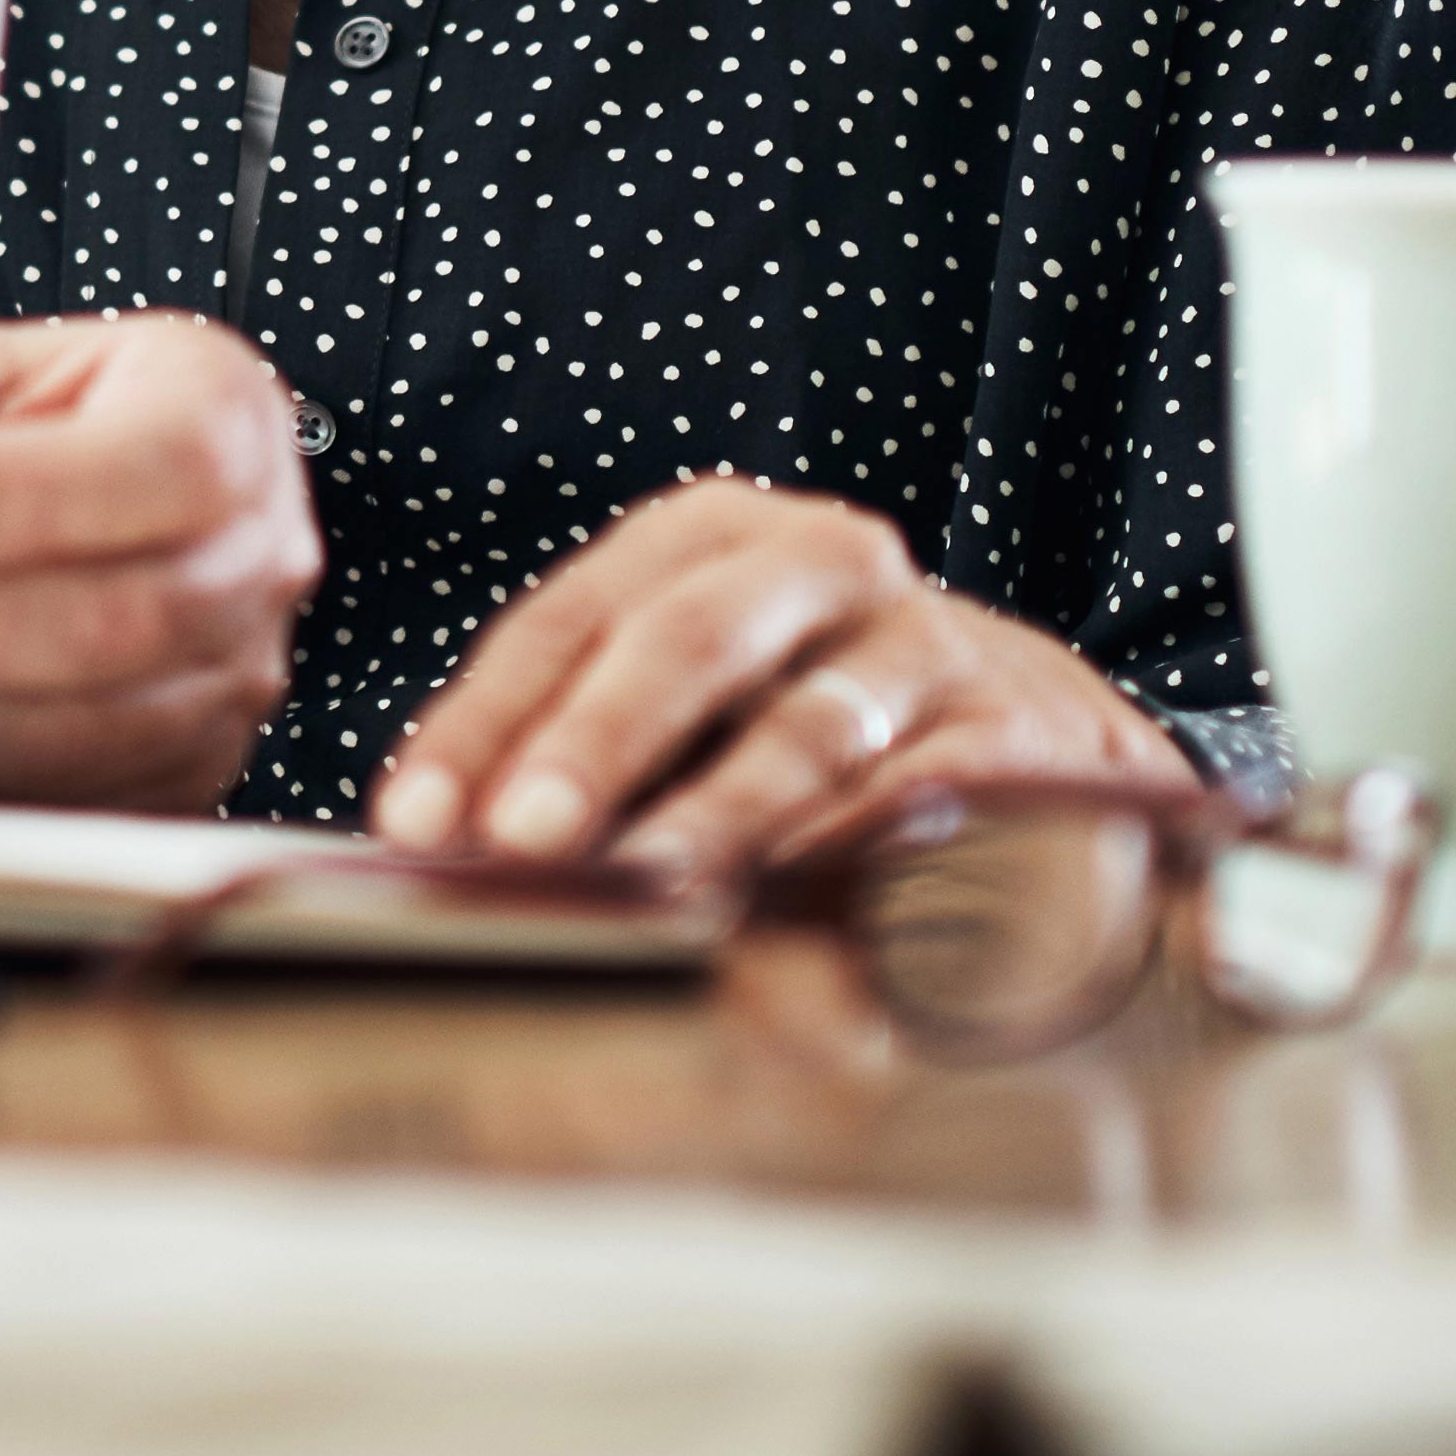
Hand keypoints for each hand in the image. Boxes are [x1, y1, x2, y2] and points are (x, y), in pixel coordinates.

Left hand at [0, 312, 316, 808]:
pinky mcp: (162, 787)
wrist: (82, 494)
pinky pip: (28, 811)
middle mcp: (253, 565)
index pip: (166, 466)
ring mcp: (223, 694)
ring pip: (65, 740)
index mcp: (229, 421)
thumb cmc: (19, 415)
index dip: (29, 499)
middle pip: (106, 625)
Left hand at [369, 478, 1163, 878]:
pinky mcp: (1019, 734)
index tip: (417, 822)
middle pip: (686, 643)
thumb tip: (439, 847)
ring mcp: (927, 643)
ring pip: (807, 728)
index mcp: (711, 537)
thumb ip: (582, 748)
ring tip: (653, 887)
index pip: (568, 619)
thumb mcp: (699, 691)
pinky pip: (924, 802)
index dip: (484, 721)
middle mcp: (822, 562)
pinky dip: (854, 857)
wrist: (1038, 719)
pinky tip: (798, 918)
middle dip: (594, 743)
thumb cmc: (813, 705)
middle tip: (520, 839)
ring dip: (720, 814)